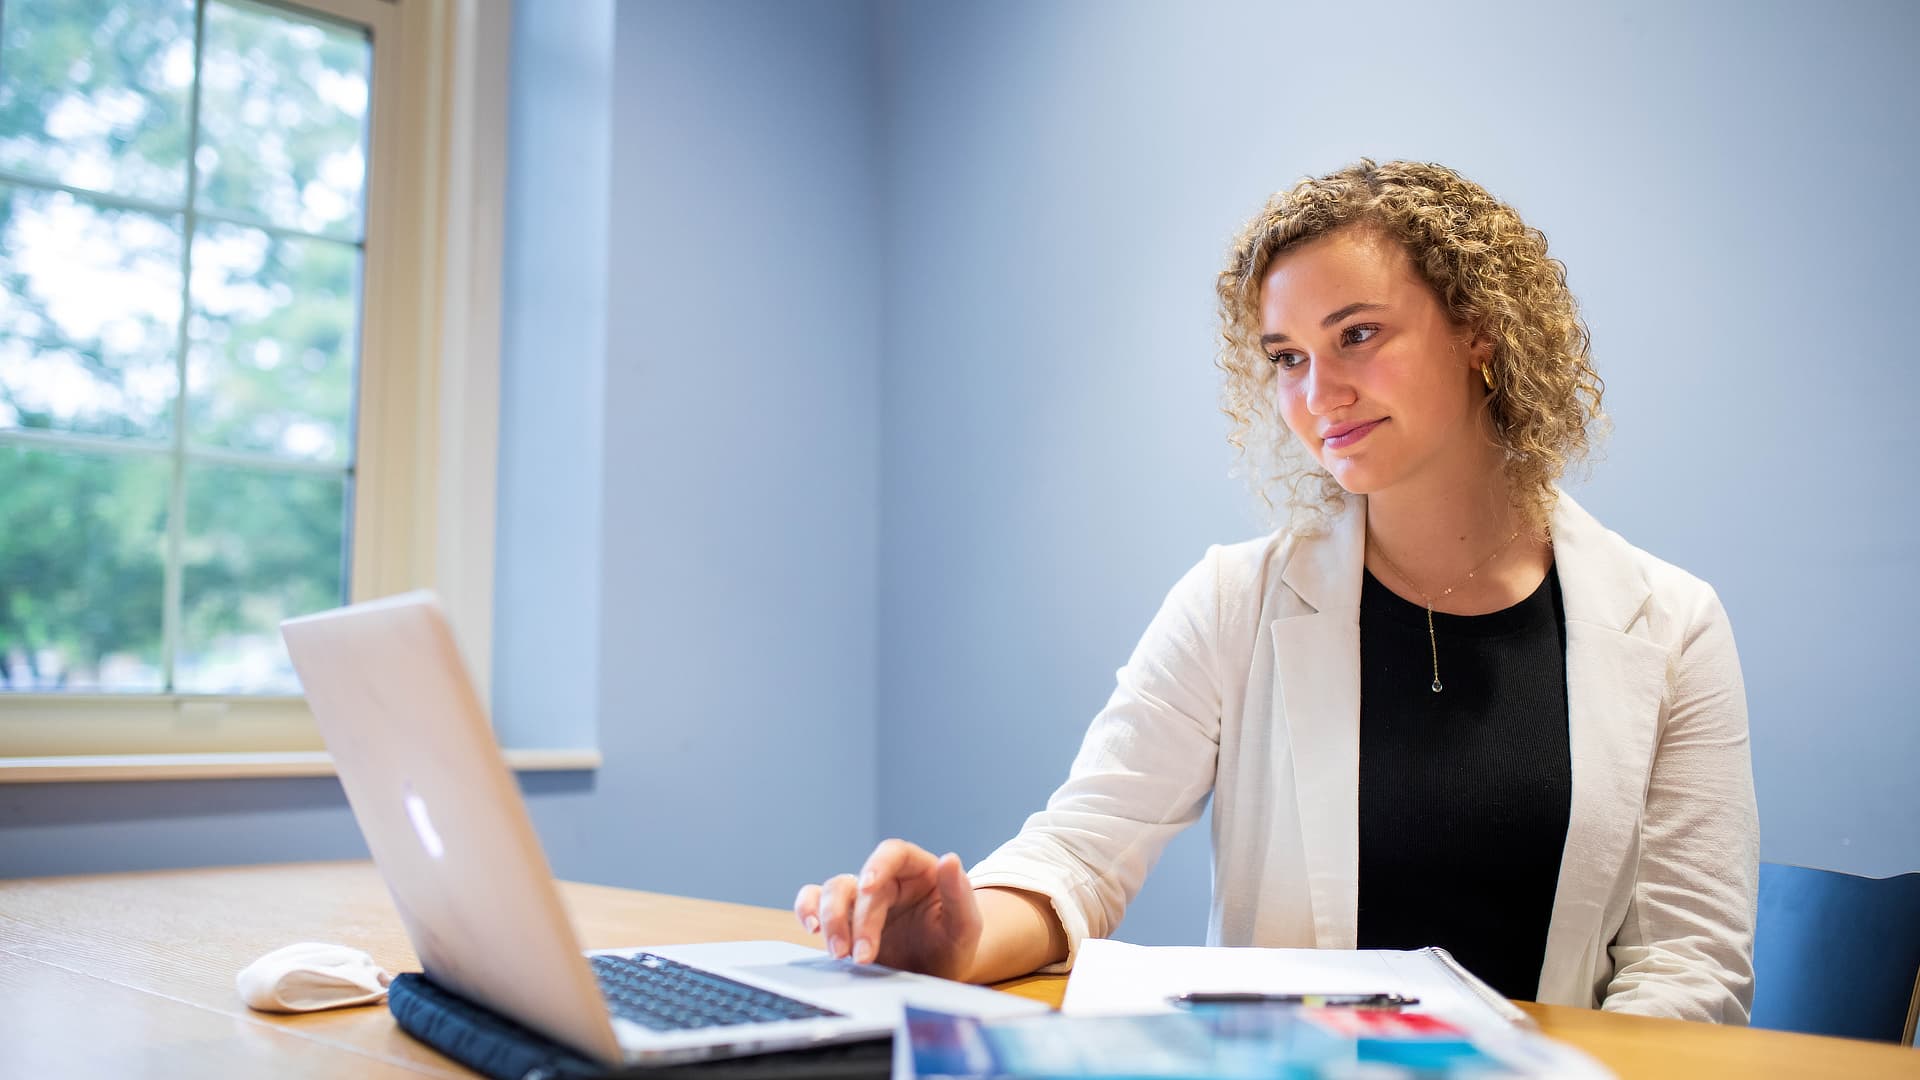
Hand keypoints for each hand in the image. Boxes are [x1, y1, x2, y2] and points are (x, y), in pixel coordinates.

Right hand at [793, 839, 980, 980]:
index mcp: (918, 871)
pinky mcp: (844, 919)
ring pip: (833, 890)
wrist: (936, 975)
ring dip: (830, 920)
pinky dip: (808, 910)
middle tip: (861, 956)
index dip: (878, 864)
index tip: (868, 885)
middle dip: (857, 920)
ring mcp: (862, 899)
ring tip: (840, 954)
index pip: (894, 852)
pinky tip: (813, 930)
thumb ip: (960, 895)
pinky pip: (815, 903)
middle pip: (859, 882)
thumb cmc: (953, 946)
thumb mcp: (966, 928)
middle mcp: (886, 880)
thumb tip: (950, 859)